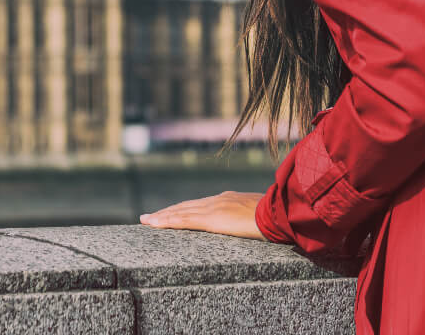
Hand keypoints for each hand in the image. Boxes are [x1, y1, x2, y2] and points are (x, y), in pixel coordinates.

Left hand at [138, 191, 266, 238]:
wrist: (279, 212)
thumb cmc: (276, 216)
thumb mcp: (260, 215)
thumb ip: (250, 218)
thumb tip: (253, 225)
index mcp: (227, 200)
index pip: (199, 205)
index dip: (183, 209)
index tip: (171, 213)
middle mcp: (216, 200)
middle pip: (185, 206)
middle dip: (167, 211)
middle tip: (149, 217)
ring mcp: (212, 208)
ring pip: (179, 212)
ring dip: (161, 216)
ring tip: (146, 220)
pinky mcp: (210, 218)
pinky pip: (182, 220)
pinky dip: (166, 221)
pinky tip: (154, 224)